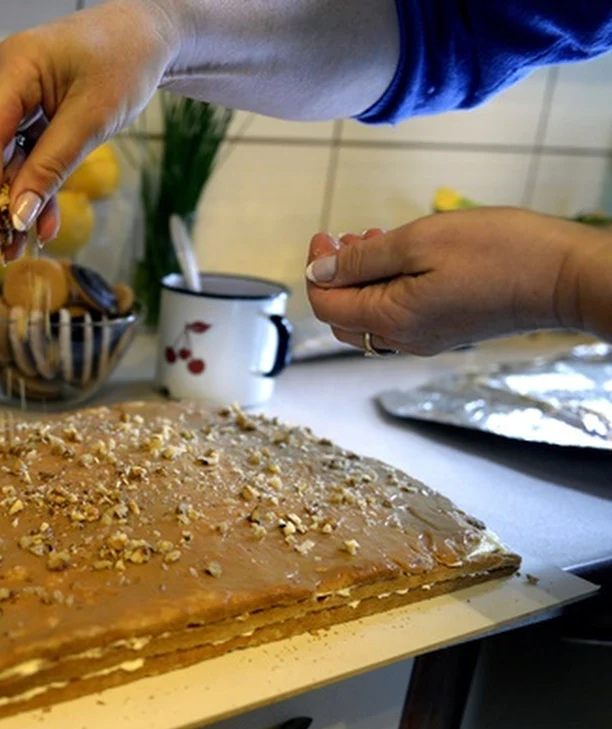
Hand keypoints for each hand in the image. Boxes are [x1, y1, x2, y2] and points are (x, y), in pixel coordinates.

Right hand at [0, 0, 178, 262]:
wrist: (148, 36)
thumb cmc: (126, 58)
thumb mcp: (93, 117)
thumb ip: (53, 166)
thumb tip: (20, 214)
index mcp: (13, 67)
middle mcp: (4, 81)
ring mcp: (15, 97)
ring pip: (7, 161)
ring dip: (14, 205)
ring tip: (13, 251)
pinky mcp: (30, 113)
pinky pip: (27, 156)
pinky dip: (35, 188)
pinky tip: (39, 224)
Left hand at [304, 208, 581, 355]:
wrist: (566, 276)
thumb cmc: (500, 252)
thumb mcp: (419, 241)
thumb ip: (363, 260)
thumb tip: (319, 273)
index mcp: (391, 320)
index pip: (327, 305)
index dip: (317, 270)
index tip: (324, 235)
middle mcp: (404, 339)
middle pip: (344, 316)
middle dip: (336, 276)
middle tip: (344, 238)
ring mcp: (427, 338)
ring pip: (371, 316)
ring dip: (362, 280)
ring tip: (372, 239)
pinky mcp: (448, 330)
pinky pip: (400, 315)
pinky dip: (388, 287)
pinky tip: (402, 258)